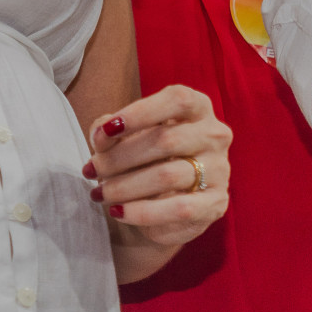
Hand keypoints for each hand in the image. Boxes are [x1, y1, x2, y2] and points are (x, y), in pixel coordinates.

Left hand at [83, 84, 230, 248]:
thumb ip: (108, 129)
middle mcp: (214, 135)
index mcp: (197, 107)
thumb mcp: (122, 134)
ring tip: (99, 193)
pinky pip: (179, 209)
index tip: (106, 130)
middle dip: (119, 157)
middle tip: (91, 169)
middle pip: (166, 140)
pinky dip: (142, 212)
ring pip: (168, 175)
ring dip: (125, 186)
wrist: (160, 201)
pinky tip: (118, 212)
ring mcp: (220, 170)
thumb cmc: (140, 154)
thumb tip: (101, 136)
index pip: (177, 99)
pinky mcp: (216, 203)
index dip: (139, 112)